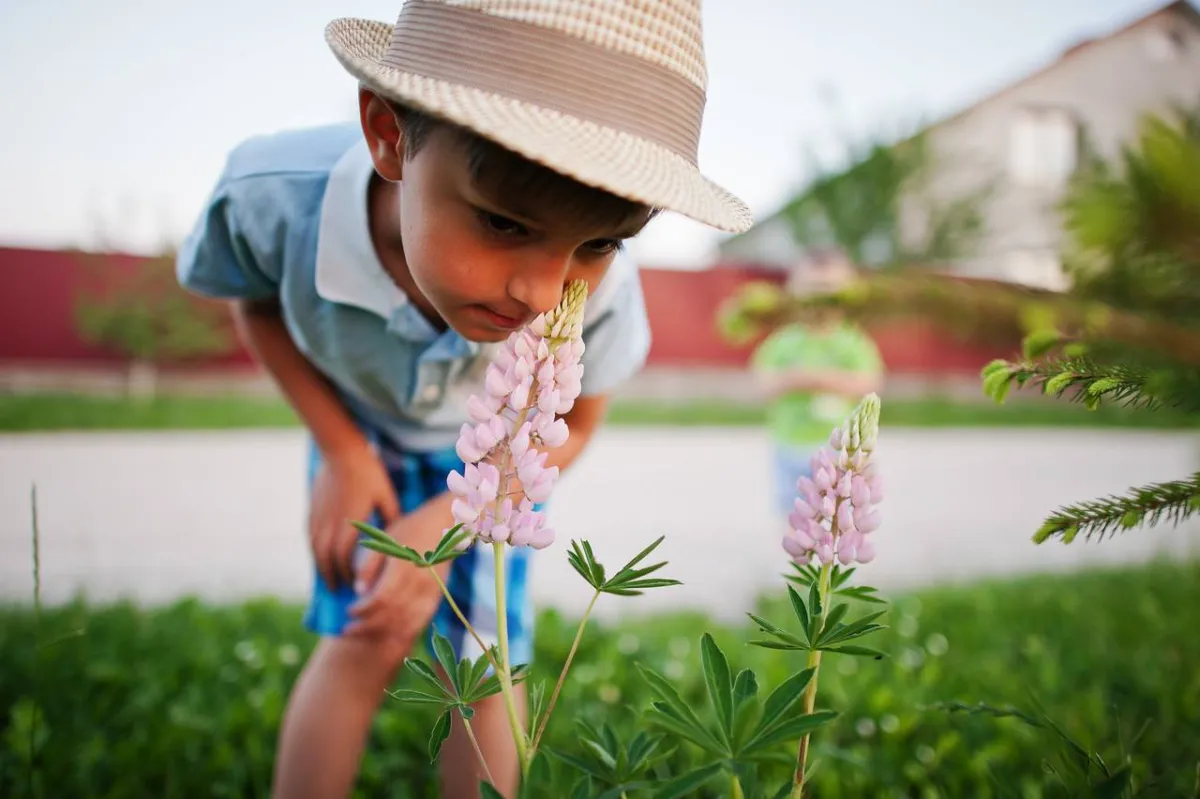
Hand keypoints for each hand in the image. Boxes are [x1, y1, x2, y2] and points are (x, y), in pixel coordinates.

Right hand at [308, 442, 400, 591]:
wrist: (341, 451)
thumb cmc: (368, 473)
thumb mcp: (386, 496)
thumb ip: (391, 519)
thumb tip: (399, 538)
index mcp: (349, 521)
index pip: (343, 556)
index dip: (347, 573)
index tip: (356, 585)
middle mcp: (329, 522)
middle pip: (326, 558)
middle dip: (332, 576)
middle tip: (340, 590)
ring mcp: (318, 517)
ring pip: (315, 549)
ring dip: (321, 567)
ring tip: (328, 580)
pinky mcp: (312, 511)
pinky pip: (310, 538)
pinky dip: (315, 552)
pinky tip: (321, 558)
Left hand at [345, 497, 452, 645]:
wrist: (442, 525)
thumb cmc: (408, 531)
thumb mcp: (384, 541)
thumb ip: (369, 566)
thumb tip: (358, 592)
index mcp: (404, 567)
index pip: (381, 599)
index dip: (362, 610)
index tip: (348, 612)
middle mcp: (419, 582)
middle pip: (391, 615)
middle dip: (367, 626)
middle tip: (347, 630)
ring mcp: (431, 592)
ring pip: (405, 622)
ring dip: (382, 632)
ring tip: (363, 634)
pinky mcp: (436, 597)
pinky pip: (420, 621)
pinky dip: (403, 632)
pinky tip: (388, 635)